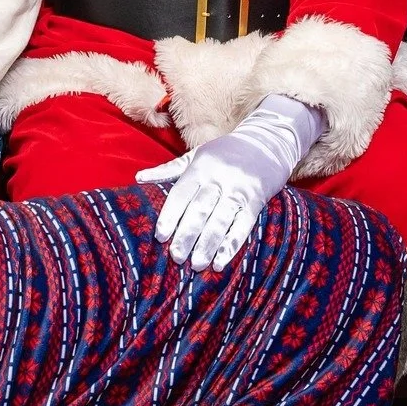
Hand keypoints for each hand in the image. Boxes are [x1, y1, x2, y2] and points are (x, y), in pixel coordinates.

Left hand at [136, 95, 323, 272]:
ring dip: (207, 244)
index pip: (181, 194)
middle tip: (176, 257)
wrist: (268, 140)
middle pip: (199, 209)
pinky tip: (221, 261)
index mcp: (201, 167)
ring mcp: (239, 189)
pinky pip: (243, 225)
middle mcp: (219, 178)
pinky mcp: (257, 200)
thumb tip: (138, 178)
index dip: (170, 216)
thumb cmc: (227, 152)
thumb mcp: (197, 155)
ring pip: (220, 220)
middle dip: (186, 235)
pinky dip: (232, 245)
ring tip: (197, 265)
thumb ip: (168, 169)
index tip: (160, 236)